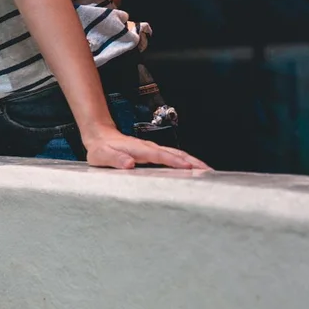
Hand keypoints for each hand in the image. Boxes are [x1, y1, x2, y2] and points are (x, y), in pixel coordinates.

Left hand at [84, 127, 211, 170]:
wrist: (100, 137)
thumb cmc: (101, 149)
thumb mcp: (102, 156)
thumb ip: (114, 159)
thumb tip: (129, 163)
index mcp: (138, 149)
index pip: (159, 155)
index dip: (173, 161)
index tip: (188, 167)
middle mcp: (148, 147)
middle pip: (174, 153)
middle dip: (192, 161)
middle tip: (208, 171)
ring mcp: (152, 149)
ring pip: (177, 153)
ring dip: (193, 161)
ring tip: (207, 171)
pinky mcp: (154, 152)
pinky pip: (173, 156)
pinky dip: (186, 161)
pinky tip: (194, 169)